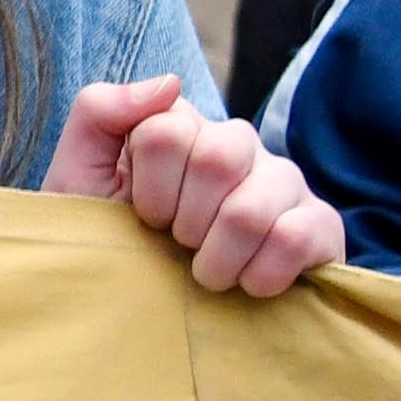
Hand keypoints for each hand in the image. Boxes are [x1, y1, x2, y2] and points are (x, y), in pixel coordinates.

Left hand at [44, 76, 345, 295]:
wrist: (142, 316)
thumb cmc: (110, 244)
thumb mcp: (78, 179)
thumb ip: (100, 113)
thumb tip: (169, 84)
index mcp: (184, 128)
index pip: (165, 132)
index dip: (147, 191)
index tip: (145, 217)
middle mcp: (239, 145)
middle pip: (216, 159)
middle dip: (183, 222)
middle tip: (178, 245)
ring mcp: (285, 182)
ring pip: (251, 208)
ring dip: (216, 259)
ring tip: (207, 273)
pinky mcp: (321, 225)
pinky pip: (296, 237)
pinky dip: (259, 275)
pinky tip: (247, 283)